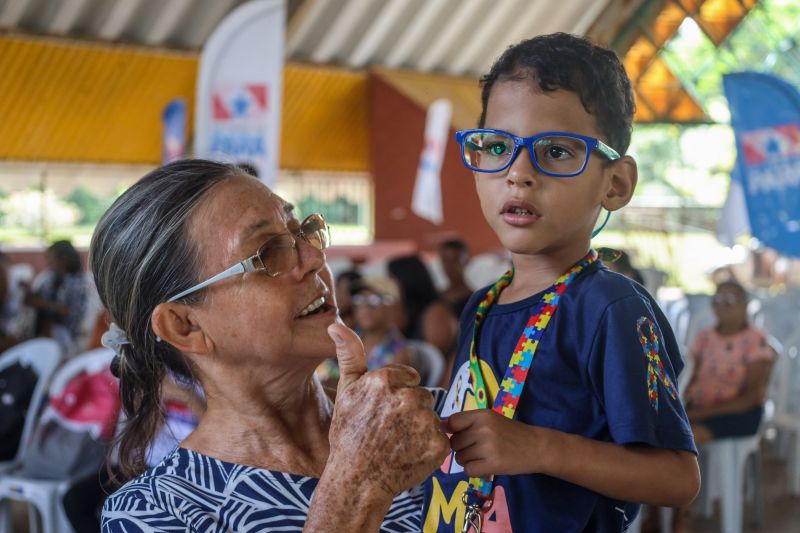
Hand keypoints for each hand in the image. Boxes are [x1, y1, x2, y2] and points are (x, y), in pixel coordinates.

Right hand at [326, 322, 449, 496]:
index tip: (382, 414)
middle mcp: (407, 397)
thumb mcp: (346, 391)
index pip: (409, 378)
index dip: (397, 396)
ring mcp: (424, 422)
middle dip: (410, 411)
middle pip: (422, 396)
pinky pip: (441, 437)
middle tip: (389, 431)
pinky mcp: (438, 445)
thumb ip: (349, 354)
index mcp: (385, 380)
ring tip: (399, 444)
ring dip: (421, 428)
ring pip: (432, 416)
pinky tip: (411, 455)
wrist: (356, 481)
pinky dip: (430, 447)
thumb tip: (335, 323)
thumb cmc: (348, 436)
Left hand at [445, 409, 547, 477]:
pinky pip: (468, 470)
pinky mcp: (492, 464)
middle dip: (463, 448)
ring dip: (468, 460)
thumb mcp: (490, 420)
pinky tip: (485, 466)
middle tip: (479, 449)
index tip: (464, 436)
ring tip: (484, 457)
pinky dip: (474, 471)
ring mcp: (487, 447)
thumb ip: (467, 422)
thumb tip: (441, 426)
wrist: (536, 447)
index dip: (454, 431)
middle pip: (454, 442)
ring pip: (459, 458)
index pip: (453, 422)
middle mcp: (483, 429)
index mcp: (482, 415)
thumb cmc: (511, 433)